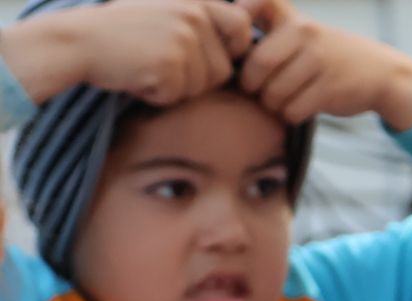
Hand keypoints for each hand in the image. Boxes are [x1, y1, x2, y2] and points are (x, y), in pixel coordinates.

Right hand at [0, 0, 250, 106]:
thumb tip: (247, 40)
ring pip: (203, 87)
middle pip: (223, 70)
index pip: (241, 27)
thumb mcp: (166, 14)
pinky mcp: (169, 63)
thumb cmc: (125, 34)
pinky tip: (138, 76)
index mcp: (195, 2)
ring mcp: (182, 38)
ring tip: (148, 66)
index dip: (235, 49)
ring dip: (177, 88)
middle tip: (162, 63)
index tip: (215, 55)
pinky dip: (158, 95)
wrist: (79, 41)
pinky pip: (179, 96)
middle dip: (198, 78)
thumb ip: (202, 23)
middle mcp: (193, 15)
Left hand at [233, 0, 411, 127]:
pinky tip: (300, 108)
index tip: (240, 53)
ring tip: (284, 100)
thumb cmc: (332, 56)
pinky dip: (291, 115)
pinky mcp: (329, 89)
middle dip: (253, 84)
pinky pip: (293, 110)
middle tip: (259, 89)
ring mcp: (318, 62)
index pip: (249, 14)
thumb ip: (271, 28)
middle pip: (258, 65)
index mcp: (294, 20)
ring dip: (274, 104)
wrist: (381, 74)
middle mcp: (305, 35)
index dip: (238, 37)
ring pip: (274, 92)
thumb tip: (229, 49)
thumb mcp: (304, 31)